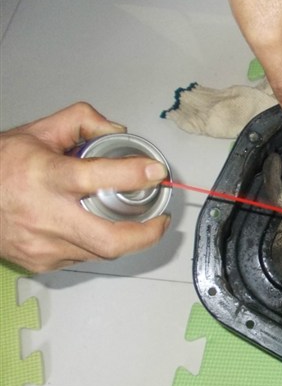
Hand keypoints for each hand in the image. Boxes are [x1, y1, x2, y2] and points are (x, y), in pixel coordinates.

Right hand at [0, 102, 170, 272]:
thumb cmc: (0, 166)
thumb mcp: (37, 132)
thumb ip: (81, 121)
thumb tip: (118, 131)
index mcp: (44, 177)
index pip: (96, 177)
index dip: (132, 174)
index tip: (156, 172)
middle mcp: (44, 215)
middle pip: (109, 240)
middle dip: (147, 235)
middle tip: (161, 221)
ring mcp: (42, 246)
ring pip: (101, 252)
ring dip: (124, 239)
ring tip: (134, 222)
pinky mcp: (40, 263)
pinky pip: (83, 257)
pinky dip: (96, 244)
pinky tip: (95, 229)